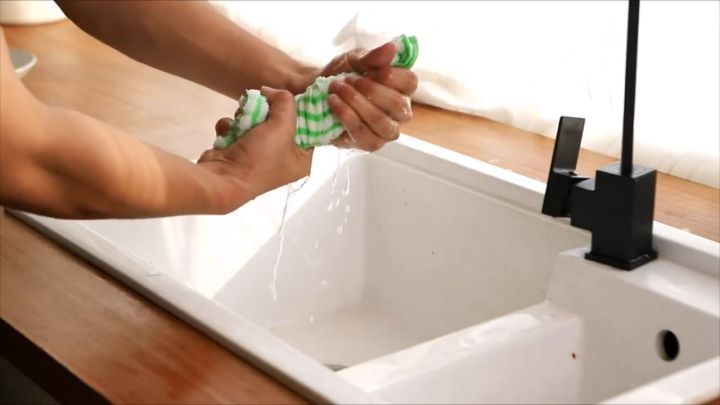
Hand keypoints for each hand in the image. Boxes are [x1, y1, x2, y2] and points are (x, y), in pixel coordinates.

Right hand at [197, 87, 311, 209]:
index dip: (300, 110)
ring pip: (256, 123)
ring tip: (241, 119)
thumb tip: (271, 92)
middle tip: (261, 105)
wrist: (222, 179)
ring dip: (245, 117)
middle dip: (266, 112)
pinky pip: (238, 130)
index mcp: (301, 160)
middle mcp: (282, 160)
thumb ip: (284, 102)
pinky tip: (228, 132)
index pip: (309, 129)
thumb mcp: (282, 125)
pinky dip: (231, 128)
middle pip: (280, 123)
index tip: (290, 96)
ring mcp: (258, 158)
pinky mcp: (238, 154)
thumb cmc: (260, 156)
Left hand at [321, 42, 418, 150]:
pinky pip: (366, 137)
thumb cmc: (342, 76)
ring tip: (338, 90)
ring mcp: (386, 130)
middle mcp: (399, 111)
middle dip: (370, 91)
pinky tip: (334, 103)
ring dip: (357, 104)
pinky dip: (347, 117)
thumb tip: (392, 48)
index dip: (390, 75)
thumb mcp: (354, 60)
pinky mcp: (370, 143)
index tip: (367, 70)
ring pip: (383, 123)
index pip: (410, 82)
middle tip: (348, 80)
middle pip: (398, 105)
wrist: (316, 94)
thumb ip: (372, 57)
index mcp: (401, 87)